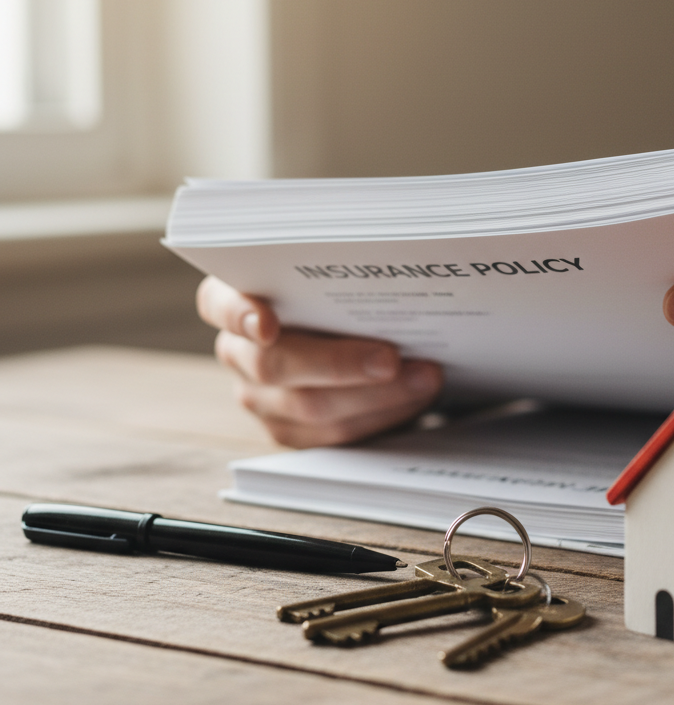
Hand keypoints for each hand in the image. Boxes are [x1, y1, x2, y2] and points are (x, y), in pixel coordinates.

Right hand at [196, 276, 443, 447]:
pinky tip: (414, 396)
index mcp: (235, 300)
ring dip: (377, 394)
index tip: (267, 324)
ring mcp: (259, 397)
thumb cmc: (343, 295)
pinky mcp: (290, 432)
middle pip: (272, 365)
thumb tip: (390, 269)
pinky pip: (333, 435)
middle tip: (390, 358)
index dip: (240, 314)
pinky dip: (381, 415)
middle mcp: (239, 351)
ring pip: (309, 407)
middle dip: (338, 363)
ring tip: (425, 376)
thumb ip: (342, 274)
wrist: (358, 338)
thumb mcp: (337, 276)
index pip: (218, 303)